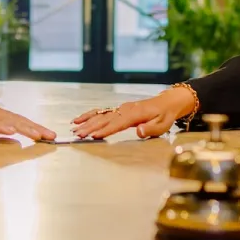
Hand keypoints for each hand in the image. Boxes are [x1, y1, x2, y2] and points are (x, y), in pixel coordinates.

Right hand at [0, 95, 56, 141]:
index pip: (15, 119)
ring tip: (40, 135)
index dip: (32, 126)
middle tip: (53, 136)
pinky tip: (13, 132)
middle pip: (17, 119)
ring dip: (25, 128)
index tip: (47, 135)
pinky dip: (1, 127)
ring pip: (7, 121)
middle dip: (36, 128)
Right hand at [71, 84, 196, 139]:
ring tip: (74, 128)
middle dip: (90, 127)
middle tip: (78, 135)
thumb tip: (138, 131)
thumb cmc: (164, 116)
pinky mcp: (118, 109)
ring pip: (100, 115)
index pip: (118, 123)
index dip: (106, 130)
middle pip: (105, 119)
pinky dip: (89, 115)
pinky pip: (101, 112)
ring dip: (87, 122)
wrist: (166, 102)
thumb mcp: (162, 125)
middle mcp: (125, 109)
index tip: (94, 136)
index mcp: (135, 114)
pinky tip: (79, 120)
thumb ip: (150, 129)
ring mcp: (120, 108)